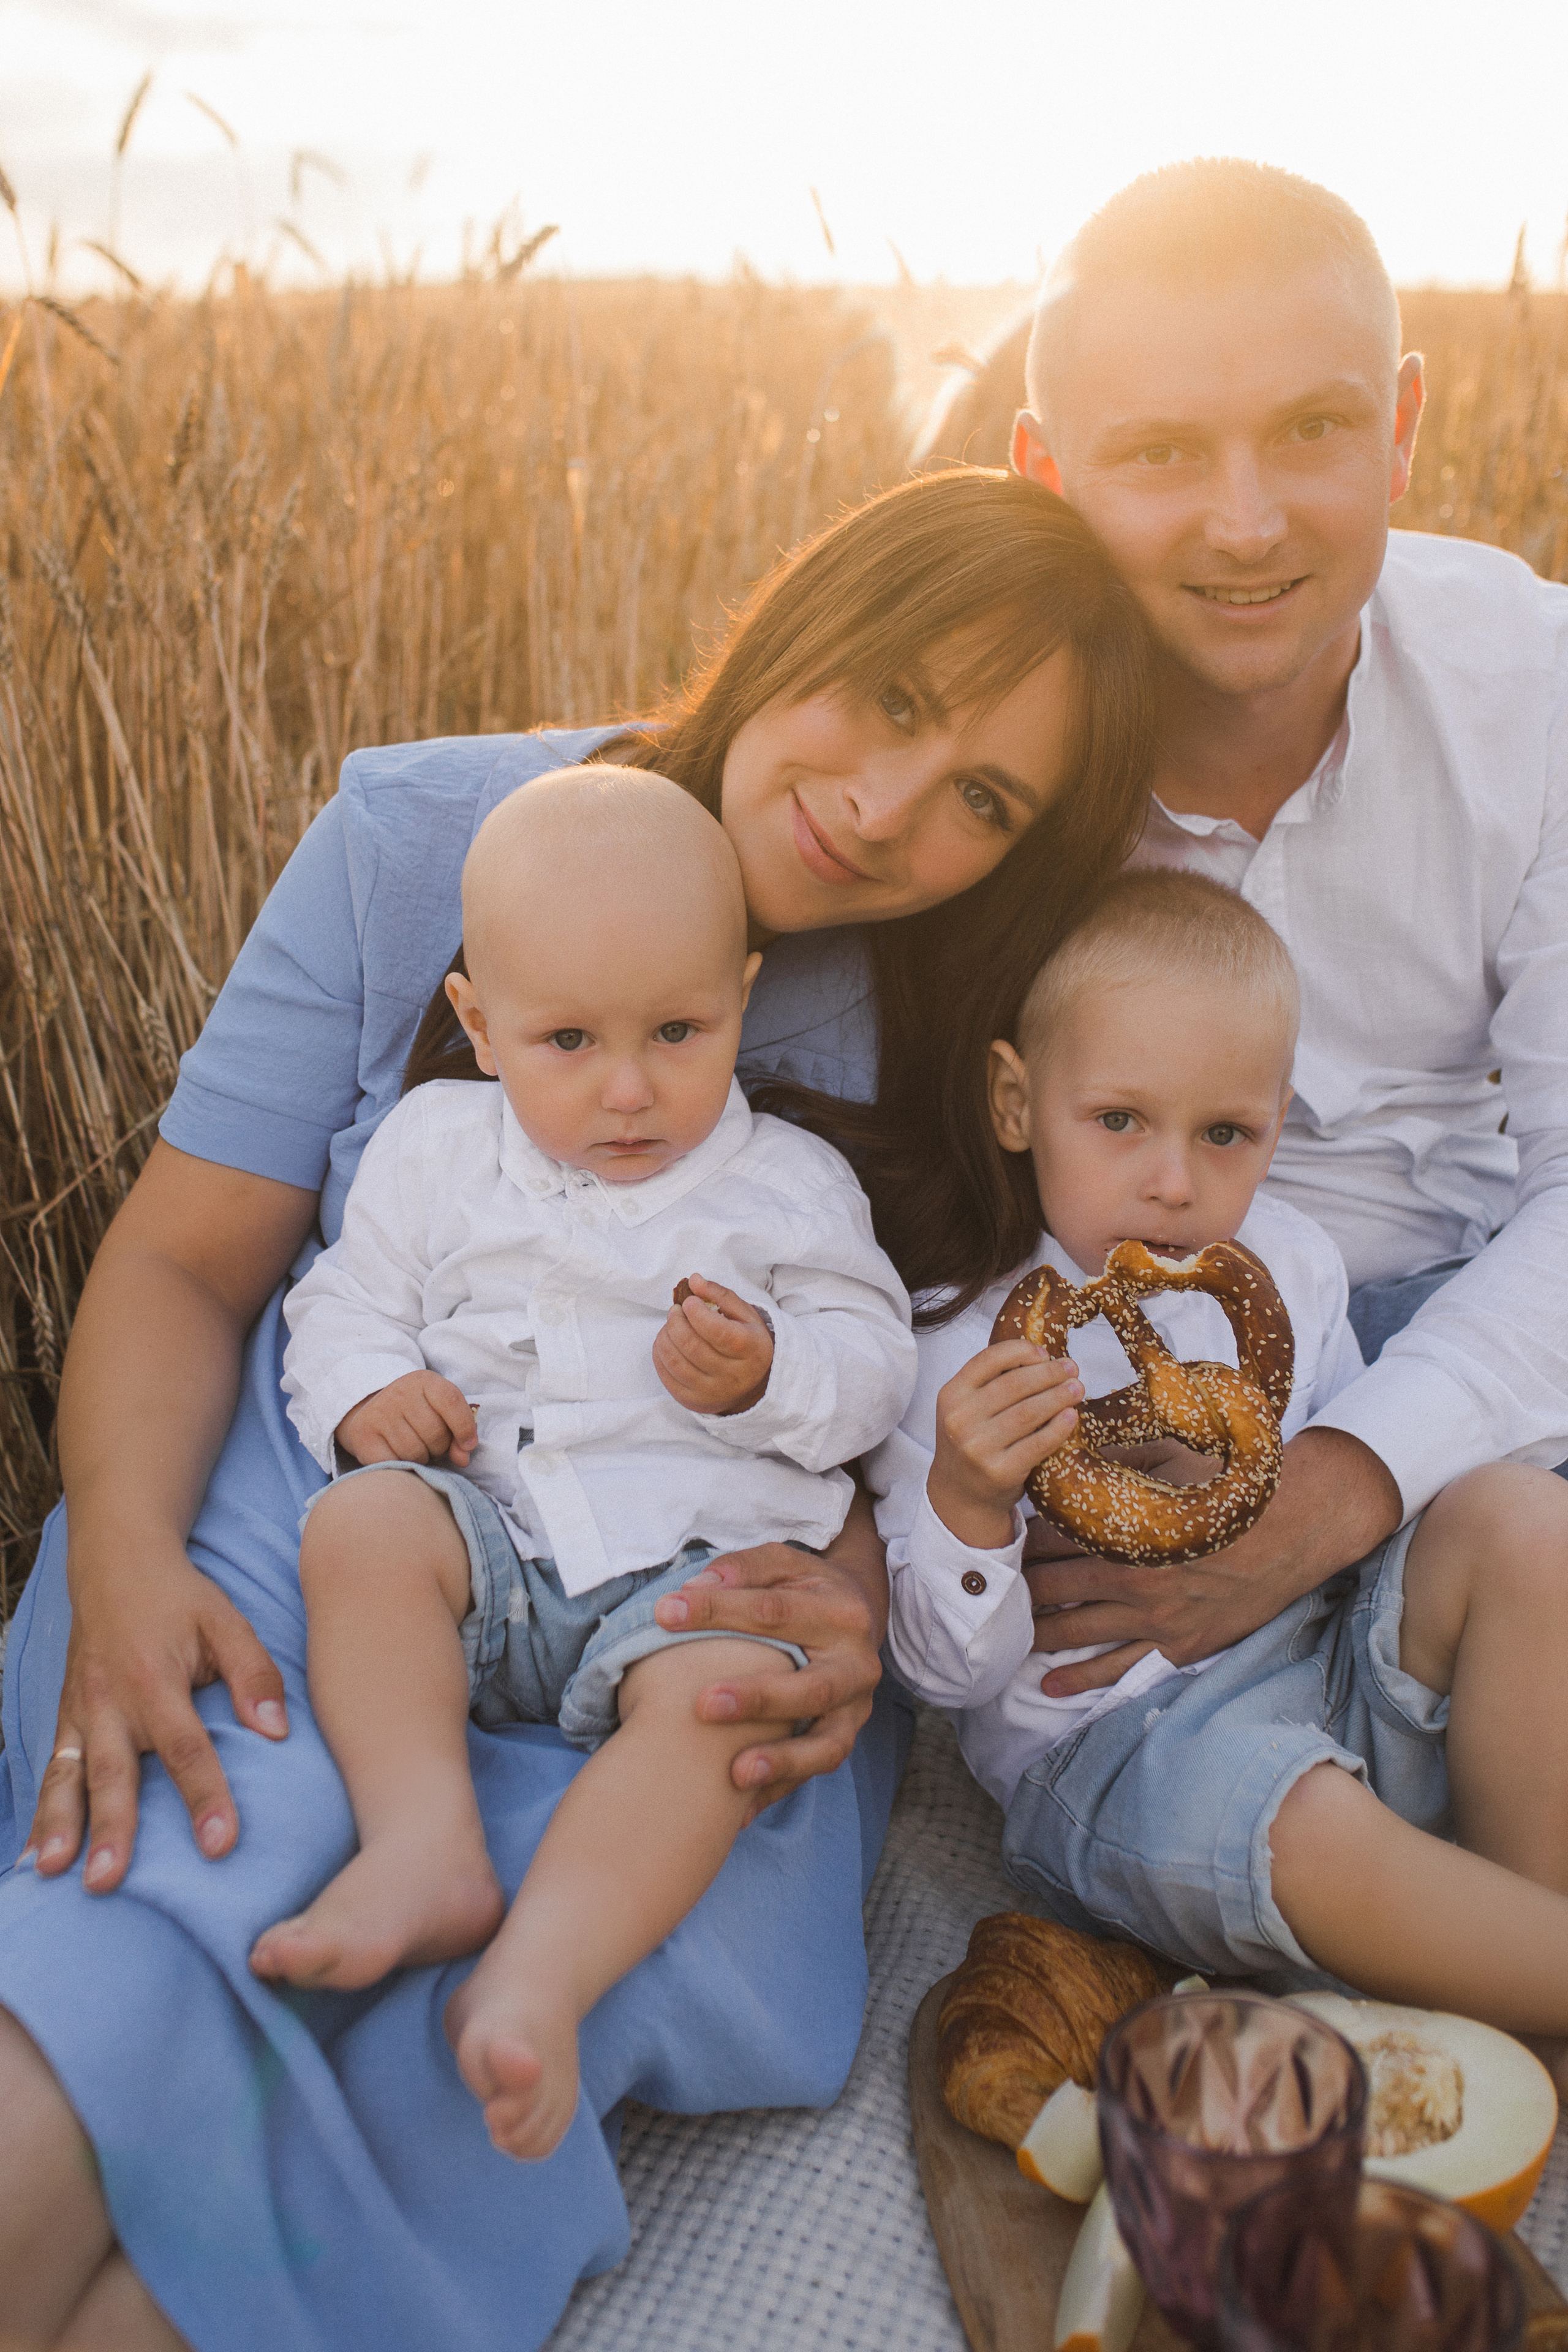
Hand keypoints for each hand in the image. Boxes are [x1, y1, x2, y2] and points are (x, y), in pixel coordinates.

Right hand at [26, 1529, 288, 1891]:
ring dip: (60, 1826)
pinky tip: (37, 1857)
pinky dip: (42, 1813)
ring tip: (55, 1873)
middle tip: (109, 1881)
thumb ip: (254, 1675)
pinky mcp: (65, 1717)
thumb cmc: (181, 1598)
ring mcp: (81, 1712)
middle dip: (111, 1829)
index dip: (205, 1797)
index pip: (185, 1749)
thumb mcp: (228, 1622)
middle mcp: (111, 1702)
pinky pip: (51, 1769)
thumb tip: (276, 1732)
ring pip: (68, 1776)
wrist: (117, 1562)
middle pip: (113, 1774)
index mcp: (156, 1680)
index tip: (219, 1845)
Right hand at [336, 1371, 477, 1467]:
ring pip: (415, 1452)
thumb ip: (460, 1432)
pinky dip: (402, 1466)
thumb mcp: (442, 1411)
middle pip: (435, 1433)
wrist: (373, 1411)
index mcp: (424, 1381)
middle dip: (440, 1448)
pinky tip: (400, 1457)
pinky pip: (394, 1463)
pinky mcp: (363, 1435)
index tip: (468, 1445)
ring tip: (417, 1450)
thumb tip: (463, 1459)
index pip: (451, 1401)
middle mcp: (399, 1392)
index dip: (464, 1427)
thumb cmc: (418, 1414)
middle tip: (432, 1446)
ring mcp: (379, 1412)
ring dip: (422, 1459)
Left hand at [652, 1503, 884, 1817]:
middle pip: (811, 1688)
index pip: (775, 1612)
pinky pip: (815, 1773)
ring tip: (735, 1773)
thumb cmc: (804, 1589)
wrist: (857, 1615)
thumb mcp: (783, 1563)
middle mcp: (857, 1664)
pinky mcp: (844, 1738)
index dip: (718, 1611)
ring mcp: (855, 1709)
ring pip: (827, 1745)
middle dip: (758, 1699)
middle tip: (703, 1704)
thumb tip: (700, 1585)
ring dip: (782, 1761)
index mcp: (840, 1612)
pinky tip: (737, 1811)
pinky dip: (778, 1791)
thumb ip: (744, 1569)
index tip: (665, 1613)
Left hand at [653, 1275, 773, 1416]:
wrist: (751, 1385)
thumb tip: (693, 1280)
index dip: (696, 1312)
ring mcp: (712, 1391)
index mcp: (751, 1350)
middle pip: (692, 1346)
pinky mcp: (693, 1400)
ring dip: (665, 1336)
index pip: (717, 1331)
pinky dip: (660, 1354)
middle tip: (675, 1311)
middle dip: (676, 1322)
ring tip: (670, 1325)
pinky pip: (666, 1375)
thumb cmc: (745, 1342)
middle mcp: (733, 1375)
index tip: (688, 1302)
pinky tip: (666, 1342)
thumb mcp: (744, 1316)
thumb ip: (720, 1295)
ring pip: (676, 1361)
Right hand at [926, 1340, 1081, 1550]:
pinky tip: (1071, 1416)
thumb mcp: (966, 1408)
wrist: (960, 1494)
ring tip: (1077, 1389)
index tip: (1045, 1352)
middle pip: (1014, 1384)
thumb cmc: (972, 1441)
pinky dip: (1059, 1427)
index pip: (989, 1359)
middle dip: (1049, 1373)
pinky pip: (1038, 1443)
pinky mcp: (1000, 1471)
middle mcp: (960, 1419)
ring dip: (1059, 1396)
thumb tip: (1042, 1357)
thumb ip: (990, 1383)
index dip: (1022, 1351)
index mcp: (951, 1395)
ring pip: (1029, 1412)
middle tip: (1072, 1369)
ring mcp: (978, 1447)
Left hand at [1024, 1427, 1402, 1694]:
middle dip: (1019, 1588)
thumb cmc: (1229, 1492)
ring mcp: (1154, 1619)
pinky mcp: (1176, 1646)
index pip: (1052, 1538)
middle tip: (987, 1590)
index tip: (1000, 1540)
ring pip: (1077, 1631)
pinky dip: (1081, 1677)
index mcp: (1125, 1531)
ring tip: (1004, 1634)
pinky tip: (1050, 1685)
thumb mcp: (1172, 1462)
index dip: (1021, 1540)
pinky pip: (1120, 1668)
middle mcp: (1132, 1579)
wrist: (1290, 1533)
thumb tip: (1070, 1447)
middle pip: (1054, 1587)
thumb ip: (1118, 1461)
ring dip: (1037, 1632)